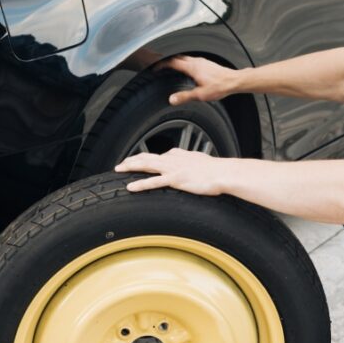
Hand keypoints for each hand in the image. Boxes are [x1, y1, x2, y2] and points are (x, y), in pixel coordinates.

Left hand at [113, 148, 229, 195]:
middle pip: (148, 158)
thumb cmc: (217, 170)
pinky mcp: (175, 179)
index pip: (159, 155)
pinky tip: (130, 187)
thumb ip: (192, 163)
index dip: (145, 158)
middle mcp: (173, 159)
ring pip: (146, 165)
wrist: (224, 173)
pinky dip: (140, 185)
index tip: (137, 161)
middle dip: (132, 160)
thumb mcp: (202, 163)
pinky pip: (153, 182)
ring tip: (119, 169)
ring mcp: (173, 169)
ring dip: (131, 166)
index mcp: (180, 155)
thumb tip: (190, 165)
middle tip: (120, 164)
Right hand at [157, 55, 240, 104]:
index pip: (172, 62)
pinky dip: (184, 62)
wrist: (234, 81)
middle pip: (177, 57)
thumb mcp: (200, 95)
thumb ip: (184, 96)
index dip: (162, 64)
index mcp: (192, 67)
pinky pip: (191, 60)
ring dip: (176, 61)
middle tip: (160, 66)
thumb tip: (171, 99)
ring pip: (184, 57)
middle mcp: (196, 61)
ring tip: (170, 67)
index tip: (155, 68)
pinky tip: (186, 70)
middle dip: (167, 60)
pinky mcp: (206, 63)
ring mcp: (202, 61)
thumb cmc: (219, 86)